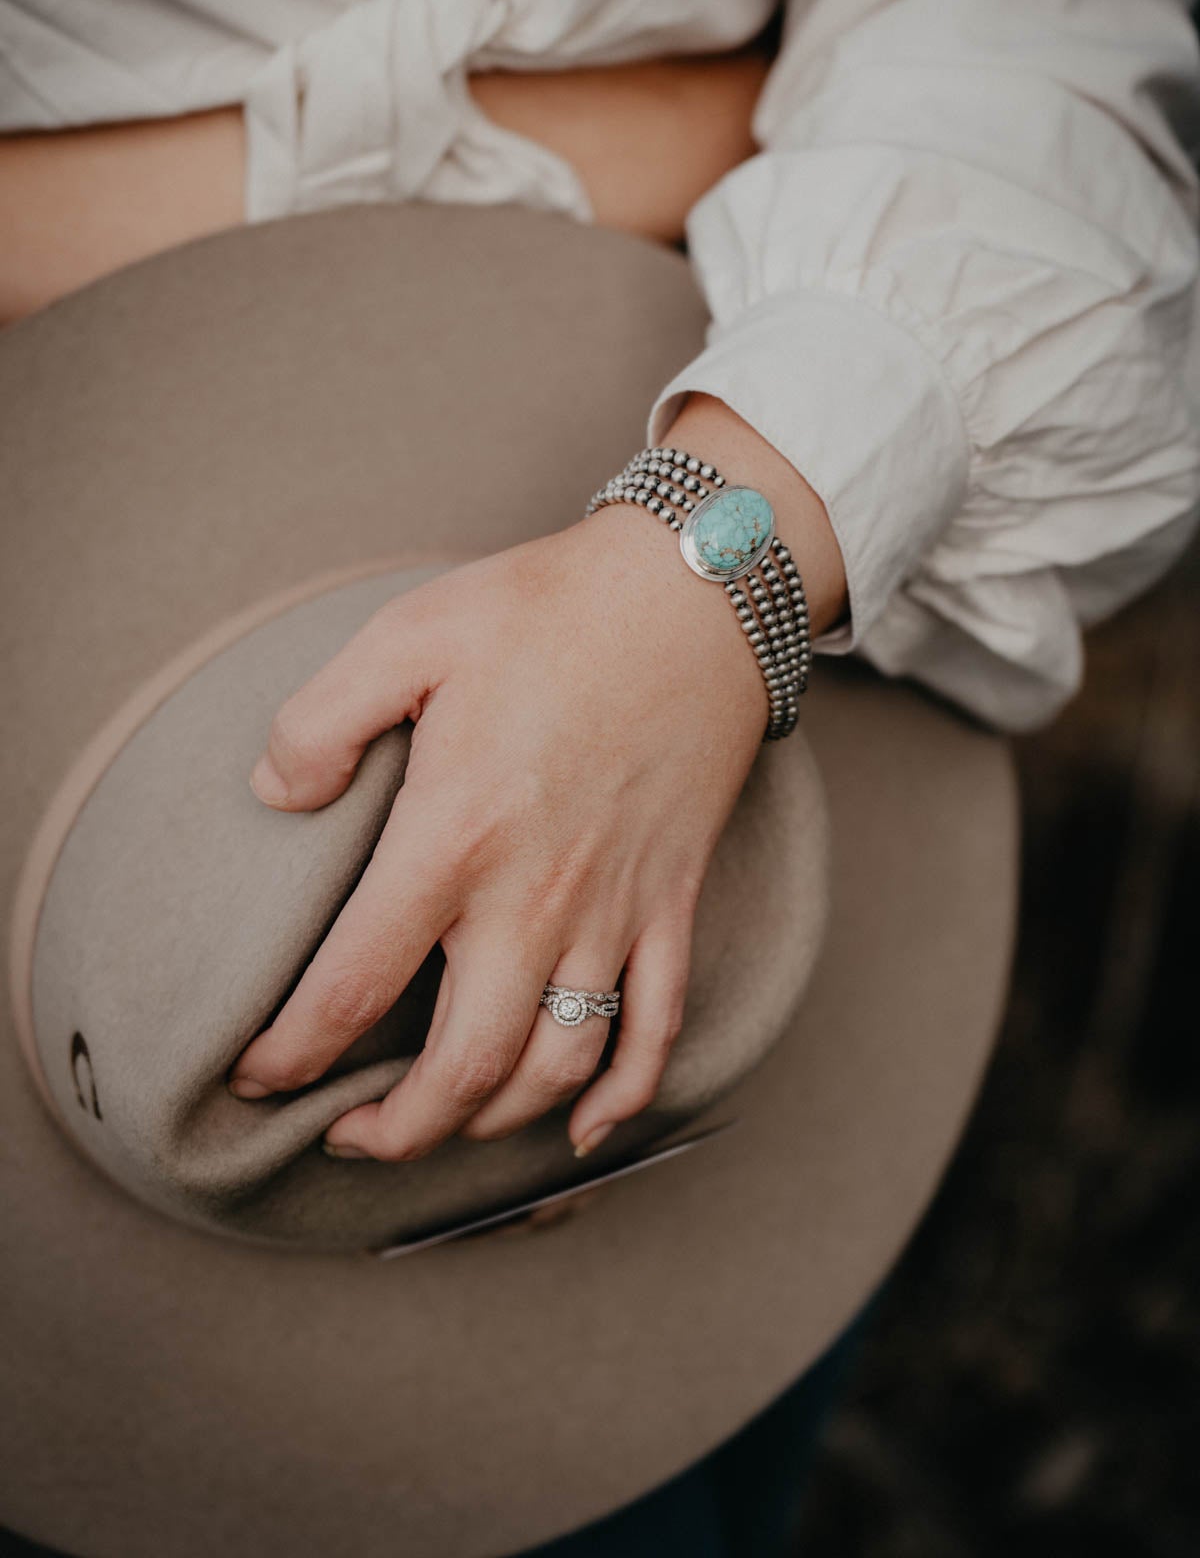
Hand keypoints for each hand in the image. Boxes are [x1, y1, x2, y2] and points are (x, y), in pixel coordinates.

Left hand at [226, 504, 769, 1160]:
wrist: (692, 594)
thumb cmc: (546, 609)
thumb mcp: (407, 634)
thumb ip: (318, 719)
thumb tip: (273, 796)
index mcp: (455, 837)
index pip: (354, 987)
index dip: (293, 1053)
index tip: (258, 1075)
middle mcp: (534, 898)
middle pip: (464, 1066)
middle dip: (398, 1129)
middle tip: (349, 1138)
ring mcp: (613, 909)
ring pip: (556, 1065)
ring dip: (493, 1121)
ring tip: (445, 1125)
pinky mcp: (670, 902)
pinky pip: (657, 1028)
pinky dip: (622, 1097)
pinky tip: (582, 1130)